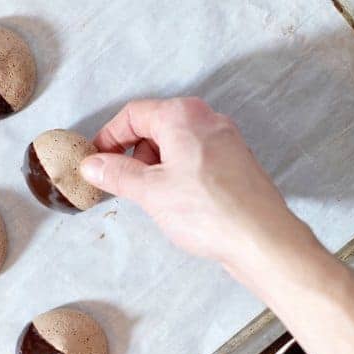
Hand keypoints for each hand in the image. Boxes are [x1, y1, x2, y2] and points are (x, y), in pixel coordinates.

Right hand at [80, 97, 316, 269]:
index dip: (108, 137)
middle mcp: (207, 119)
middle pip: (155, 126)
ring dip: (156, 166)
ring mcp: (225, 140)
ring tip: (152, 197)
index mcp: (182, 115)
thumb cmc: (209, 211)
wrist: (261, 238)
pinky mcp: (235, 161)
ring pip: (176, 144)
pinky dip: (178, 173)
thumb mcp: (150, 191)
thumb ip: (116, 173)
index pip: (132, 114)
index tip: (96, 160)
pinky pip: (195, 158)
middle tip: (122, 183)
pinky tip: (178, 201)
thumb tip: (92, 164)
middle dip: (133, 153)